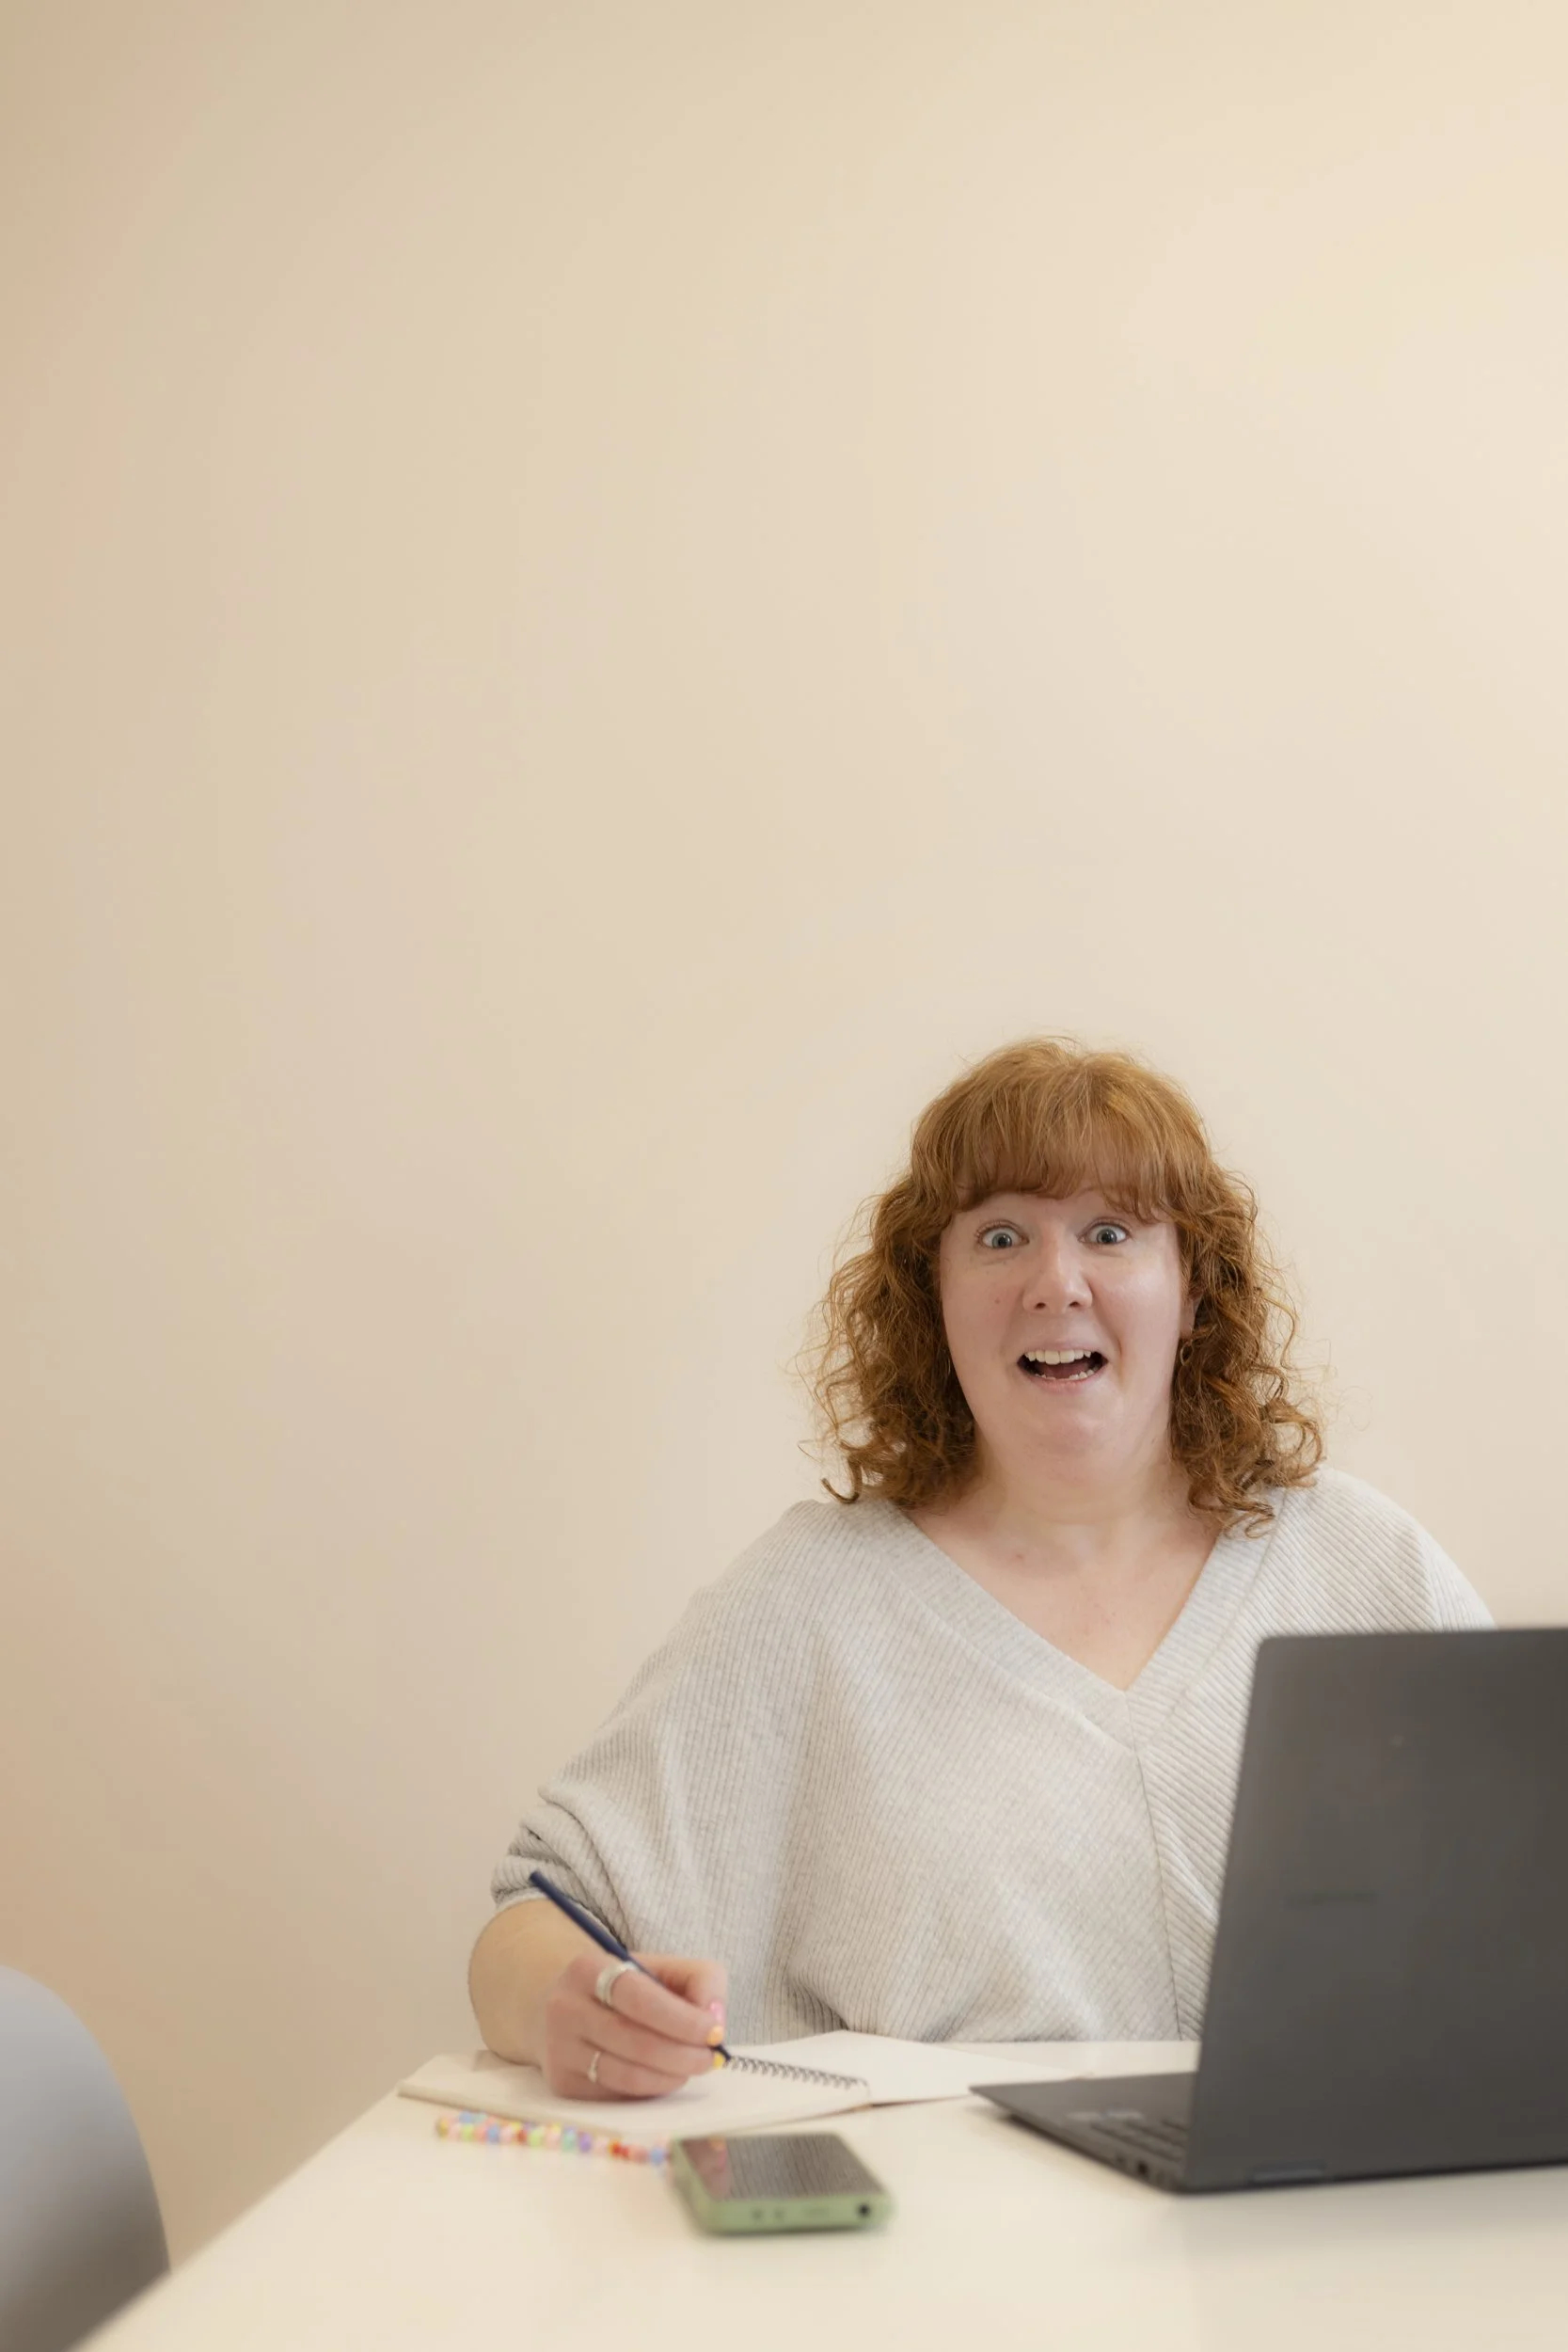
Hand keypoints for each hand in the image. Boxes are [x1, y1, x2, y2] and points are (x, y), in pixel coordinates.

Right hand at [540, 1948, 728, 2098]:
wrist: (566, 2010)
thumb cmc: (625, 1990)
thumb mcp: (661, 1968)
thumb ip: (701, 1981)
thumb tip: (714, 2019)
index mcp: (588, 1969)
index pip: (638, 1998)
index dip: (681, 2019)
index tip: (714, 2032)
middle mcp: (565, 2009)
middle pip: (635, 2042)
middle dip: (683, 2055)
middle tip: (710, 2058)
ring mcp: (560, 2051)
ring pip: (627, 2076)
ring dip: (670, 2077)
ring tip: (690, 2068)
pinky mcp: (563, 2085)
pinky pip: (618, 2097)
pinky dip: (650, 2091)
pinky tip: (663, 2078)